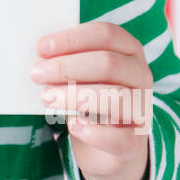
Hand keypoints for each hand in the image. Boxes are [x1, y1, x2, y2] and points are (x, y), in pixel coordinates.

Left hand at [30, 21, 151, 179]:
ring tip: (47, 98)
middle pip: (109, 64)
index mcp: (129, 51)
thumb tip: (38, 58)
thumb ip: (67, 62)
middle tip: (36, 73)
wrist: (110, 145)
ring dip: (76, 96)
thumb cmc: (91, 98)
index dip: (72, 39)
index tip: (41, 47)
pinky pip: (120, 138)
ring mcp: (142, 109)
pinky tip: (73, 126)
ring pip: (116, 97)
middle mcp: (141, 76)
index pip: (106, 34)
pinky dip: (95, 133)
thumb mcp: (83, 75)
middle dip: (67, 67)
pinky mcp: (135, 142)